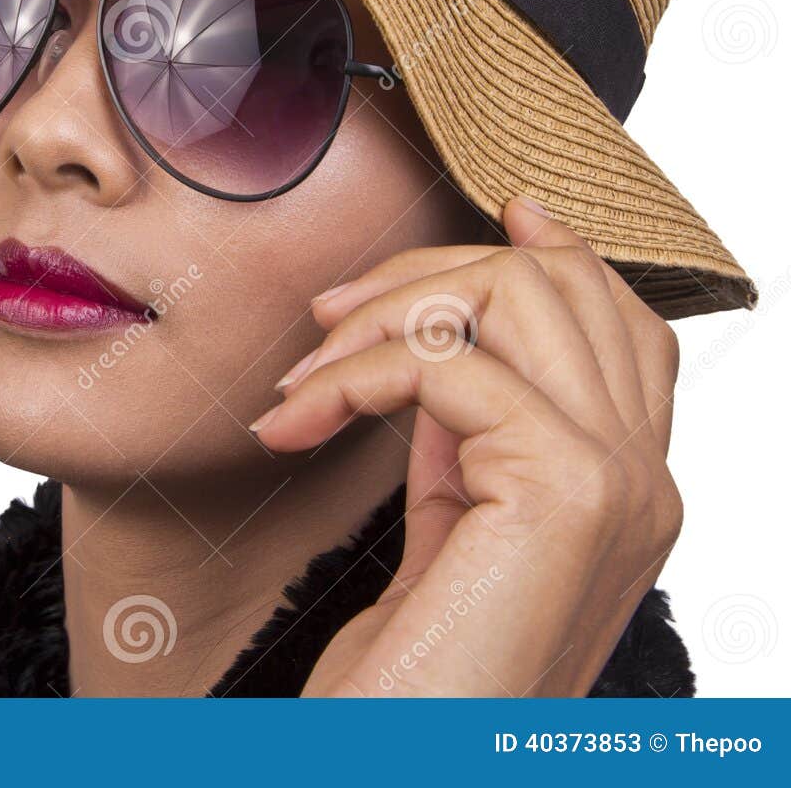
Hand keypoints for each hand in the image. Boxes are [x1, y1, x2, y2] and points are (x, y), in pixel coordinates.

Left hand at [252, 198, 683, 695]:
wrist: (400, 765)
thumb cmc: (414, 677)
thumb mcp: (451, 530)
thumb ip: (467, 441)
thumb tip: (442, 345)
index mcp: (627, 489)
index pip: (623, 325)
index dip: (561, 252)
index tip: (498, 210)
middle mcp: (646, 482)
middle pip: (560, 287)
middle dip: (425, 275)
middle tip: (325, 324)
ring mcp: (620, 484)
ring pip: (514, 298)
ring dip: (380, 315)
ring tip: (304, 384)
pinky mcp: (565, 491)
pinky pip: (447, 362)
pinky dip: (352, 374)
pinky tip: (298, 422)